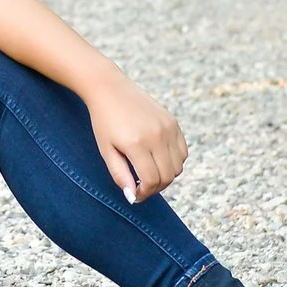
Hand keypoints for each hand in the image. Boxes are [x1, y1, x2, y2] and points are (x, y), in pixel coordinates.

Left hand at [86, 78, 187, 201]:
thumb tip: (132, 197)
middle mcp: (156, 136)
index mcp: (136, 144)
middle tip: (142, 187)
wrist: (110, 89)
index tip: (136, 195)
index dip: (144, 193)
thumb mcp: (106, 150)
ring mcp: (167, 128)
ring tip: (149, 173)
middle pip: (167, 176)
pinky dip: (174, 161)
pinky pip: (182, 152)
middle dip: (155, 188)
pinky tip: (157, 159)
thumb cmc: (104, 122)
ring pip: (178, 167)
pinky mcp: (173, 122)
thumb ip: (120, 175)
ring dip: (166, 176)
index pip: (151, 180)